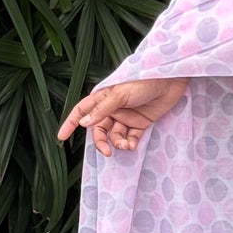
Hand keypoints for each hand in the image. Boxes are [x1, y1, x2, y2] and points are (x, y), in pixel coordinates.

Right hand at [57, 76, 188, 155]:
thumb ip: (102, 110)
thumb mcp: (120, 94)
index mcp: (103, 97)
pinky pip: (130, 137)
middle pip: (99, 129)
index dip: (70, 123)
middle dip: (101, 141)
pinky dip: (129, 143)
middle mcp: (112, 108)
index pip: (81, 111)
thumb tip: (83, 124)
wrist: (171, 81)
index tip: (61, 138)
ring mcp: (126, 116)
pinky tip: (132, 145)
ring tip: (125, 145)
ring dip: (118, 143)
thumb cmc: (144, 81)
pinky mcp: (141, 123)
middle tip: (107, 152)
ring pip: (114, 135)